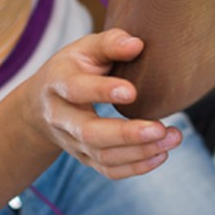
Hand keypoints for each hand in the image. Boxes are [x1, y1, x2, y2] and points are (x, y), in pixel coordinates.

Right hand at [27, 29, 181, 179]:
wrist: (41, 105)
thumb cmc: (72, 69)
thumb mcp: (84, 49)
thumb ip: (109, 43)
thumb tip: (137, 44)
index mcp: (58, 83)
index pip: (76, 90)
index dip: (102, 91)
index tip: (132, 92)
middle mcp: (61, 118)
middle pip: (90, 133)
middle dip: (126, 134)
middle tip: (161, 128)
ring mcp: (72, 142)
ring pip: (103, 156)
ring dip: (140, 152)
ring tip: (173, 137)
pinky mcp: (85, 158)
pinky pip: (109, 170)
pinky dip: (136, 167)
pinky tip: (161, 154)